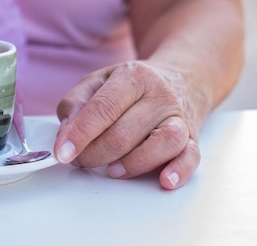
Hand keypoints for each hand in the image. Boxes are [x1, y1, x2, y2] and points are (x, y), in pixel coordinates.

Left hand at [54, 61, 203, 189]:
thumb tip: (66, 133)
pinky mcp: (193, 137)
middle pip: (124, 132)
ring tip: (112, 170)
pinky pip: (191, 157)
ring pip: (162, 144)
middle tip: (81, 160)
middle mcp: (159, 95)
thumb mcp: (98, 81)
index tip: (62, 153)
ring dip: (131, 164)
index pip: (102, 108)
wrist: (181, 78)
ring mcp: (179, 116)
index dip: (79, 134)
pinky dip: (178, 171)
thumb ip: (76, 103)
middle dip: (95, 154)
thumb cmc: (131, 85)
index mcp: (133, 76)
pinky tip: (163, 180)